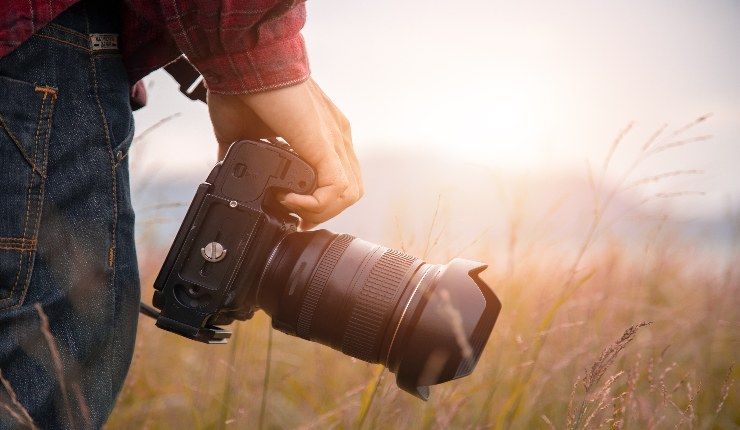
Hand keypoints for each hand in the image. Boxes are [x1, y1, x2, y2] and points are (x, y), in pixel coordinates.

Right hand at [208, 78, 362, 229]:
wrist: (240, 63)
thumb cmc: (240, 89)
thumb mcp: (242, 132)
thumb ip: (241, 152)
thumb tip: (224, 169)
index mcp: (322, 133)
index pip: (339, 177)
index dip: (319, 202)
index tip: (292, 210)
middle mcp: (335, 136)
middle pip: (349, 190)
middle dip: (321, 212)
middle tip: (294, 216)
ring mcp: (335, 139)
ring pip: (350, 193)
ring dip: (319, 211)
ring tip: (290, 206)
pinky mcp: (326, 142)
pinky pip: (338, 188)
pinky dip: (315, 204)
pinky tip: (290, 197)